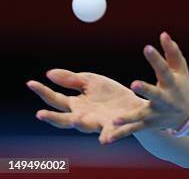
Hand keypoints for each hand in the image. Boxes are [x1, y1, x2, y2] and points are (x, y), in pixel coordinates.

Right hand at [26, 69, 144, 143]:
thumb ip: (71, 80)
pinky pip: (109, 133)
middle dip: (52, 118)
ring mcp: (97, 122)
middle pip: (64, 119)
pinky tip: (104, 140)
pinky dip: (106, 136)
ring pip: (85, 127)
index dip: (43, 92)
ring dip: (79, 124)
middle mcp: (83, 116)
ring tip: (76, 119)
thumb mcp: (90, 82)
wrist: (134, 103)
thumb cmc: (108, 94)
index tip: (30, 83)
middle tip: (40, 114)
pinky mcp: (114, 126)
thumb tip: (48, 73)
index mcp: (76, 105)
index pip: (55, 99)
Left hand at [107, 32, 188, 142]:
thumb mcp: (180, 69)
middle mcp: (164, 99)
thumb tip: (163, 34)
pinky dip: (121, 133)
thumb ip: (172, 52)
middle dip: (145, 90)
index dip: (156, 58)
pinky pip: (134, 129)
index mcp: (171, 83)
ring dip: (129, 117)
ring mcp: (156, 113)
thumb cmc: (181, 85)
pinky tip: (108, 138)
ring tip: (116, 119)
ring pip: (141, 115)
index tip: (147, 47)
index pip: (163, 69)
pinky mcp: (148, 124)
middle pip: (155, 94)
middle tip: (134, 84)